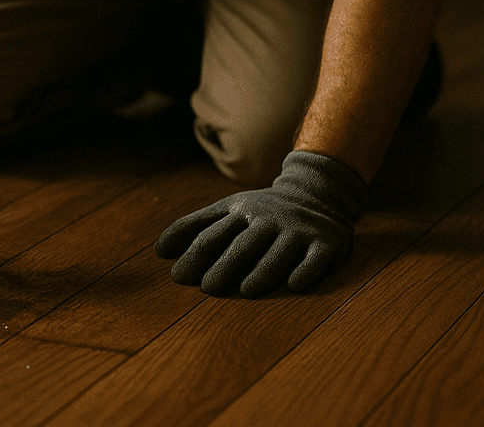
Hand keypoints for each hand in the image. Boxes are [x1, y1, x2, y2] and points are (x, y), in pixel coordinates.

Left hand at [154, 150, 367, 297]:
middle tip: (208, 287)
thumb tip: (158, 251)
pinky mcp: (325, 242)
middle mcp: (268, 219)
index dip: (194, 255)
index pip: (213, 235)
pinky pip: (315, 258)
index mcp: (241, 212)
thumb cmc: (260, 210)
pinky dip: (306, 270)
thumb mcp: (228, 209)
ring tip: (247, 291)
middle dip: (225, 265)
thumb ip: (194, 227)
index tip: (177, 277)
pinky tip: (294, 284)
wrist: (316, 191)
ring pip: (278, 253)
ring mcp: (297, 231)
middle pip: (243, 245)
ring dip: (263, 271)